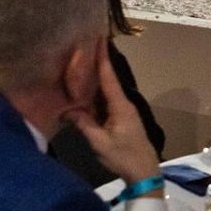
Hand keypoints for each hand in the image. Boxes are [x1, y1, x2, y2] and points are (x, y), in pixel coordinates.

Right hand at [67, 50, 160, 184]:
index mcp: (120, 105)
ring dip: (95, 80)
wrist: (144, 172)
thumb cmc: (123, 156)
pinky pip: (106, 101)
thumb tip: (66, 110)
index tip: (100, 38)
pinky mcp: (121, 119)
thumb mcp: (99, 142)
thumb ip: (83, 124)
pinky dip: (96, 95)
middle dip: (96, 63)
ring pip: (106, 91)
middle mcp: (123, 104)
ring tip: (81, 65)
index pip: (109, 76)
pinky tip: (85, 92)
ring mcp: (123, 111)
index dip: (103, 57)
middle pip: (108, 80)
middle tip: (83, 46)